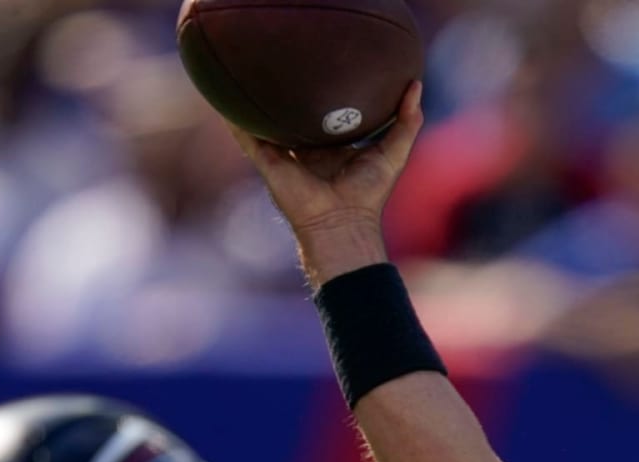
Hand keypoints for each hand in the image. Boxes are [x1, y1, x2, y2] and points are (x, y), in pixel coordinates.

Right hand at [228, 80, 424, 285]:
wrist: (341, 223)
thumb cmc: (368, 194)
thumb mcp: (394, 153)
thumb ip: (406, 122)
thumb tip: (416, 87)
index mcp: (331, 148)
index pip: (324, 115)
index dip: (324, 94)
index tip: (327, 68)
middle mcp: (306, 151)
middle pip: (294, 116)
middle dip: (289, 93)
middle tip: (287, 62)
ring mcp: (285, 157)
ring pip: (267, 123)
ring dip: (257, 102)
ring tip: (249, 72)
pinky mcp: (269, 163)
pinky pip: (247, 137)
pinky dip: (235, 119)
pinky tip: (223, 97)